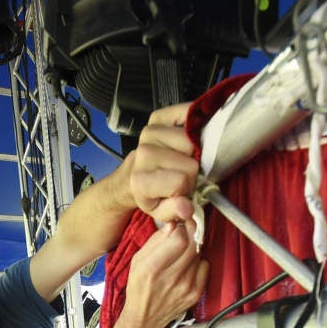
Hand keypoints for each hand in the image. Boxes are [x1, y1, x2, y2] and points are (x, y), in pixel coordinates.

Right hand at [124, 221, 208, 327]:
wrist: (144, 318)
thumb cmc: (139, 289)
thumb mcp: (138, 261)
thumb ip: (155, 241)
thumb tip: (173, 225)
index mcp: (153, 268)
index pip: (180, 238)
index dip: (182, 227)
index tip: (179, 225)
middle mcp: (171, 278)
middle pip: (193, 244)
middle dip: (190, 233)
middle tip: (186, 231)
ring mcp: (186, 287)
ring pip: (199, 254)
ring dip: (193, 248)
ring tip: (181, 253)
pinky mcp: (195, 293)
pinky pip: (205, 266)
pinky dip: (198, 262)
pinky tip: (187, 266)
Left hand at [129, 103, 199, 223]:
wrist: (133, 176)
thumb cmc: (150, 193)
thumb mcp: (160, 212)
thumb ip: (174, 213)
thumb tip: (187, 208)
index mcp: (141, 180)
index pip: (181, 181)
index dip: (186, 188)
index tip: (180, 191)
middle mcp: (143, 153)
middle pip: (190, 162)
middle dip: (191, 172)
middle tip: (181, 175)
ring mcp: (150, 133)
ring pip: (192, 142)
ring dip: (192, 152)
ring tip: (181, 160)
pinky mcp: (158, 117)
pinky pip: (188, 114)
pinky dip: (194, 125)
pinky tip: (188, 138)